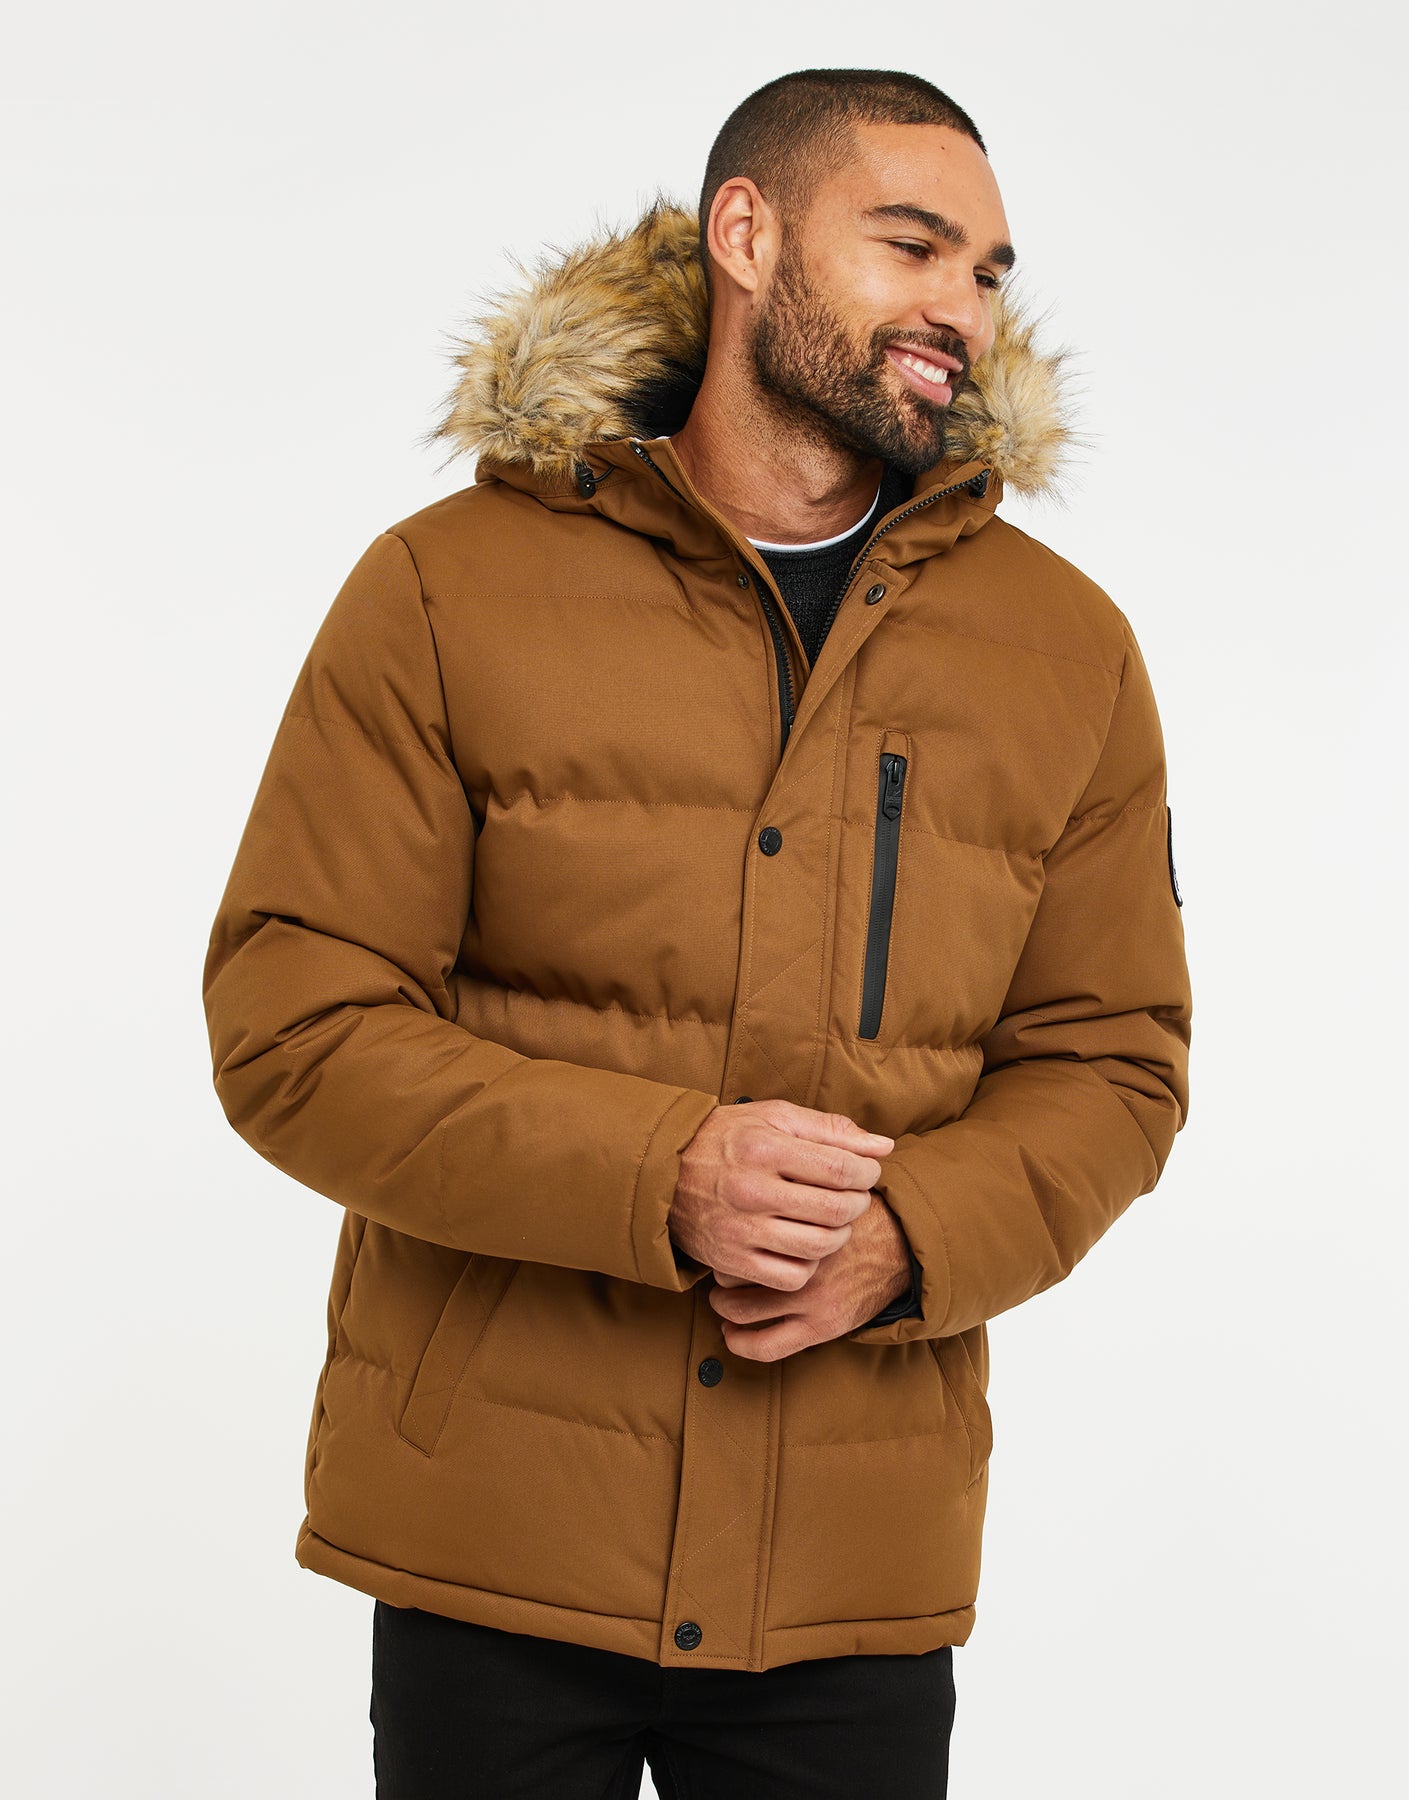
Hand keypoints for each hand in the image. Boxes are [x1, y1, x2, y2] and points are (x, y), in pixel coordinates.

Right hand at [668, 1100, 893, 1288]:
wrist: (662, 1173)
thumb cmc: (725, 1139)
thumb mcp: (773, 1118)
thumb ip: (830, 1130)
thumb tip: (884, 1146)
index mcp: (764, 1149)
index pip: (840, 1169)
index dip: (866, 1173)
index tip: (866, 1172)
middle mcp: (752, 1191)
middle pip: (835, 1210)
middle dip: (858, 1203)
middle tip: (853, 1196)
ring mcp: (740, 1230)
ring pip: (818, 1246)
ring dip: (839, 1235)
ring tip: (833, 1221)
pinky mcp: (731, 1260)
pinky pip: (790, 1277)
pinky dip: (808, 1265)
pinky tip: (806, 1246)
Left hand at [707, 1189, 911, 1361]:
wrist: (902, 1248)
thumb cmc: (857, 1214)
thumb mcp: (827, 1187)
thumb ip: (791, 1184)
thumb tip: (748, 1170)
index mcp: (798, 1222)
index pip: (738, 1230)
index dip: (725, 1236)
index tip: (725, 1239)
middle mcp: (802, 1260)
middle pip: (731, 1268)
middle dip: (719, 1272)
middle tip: (720, 1272)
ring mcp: (811, 1297)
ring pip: (740, 1309)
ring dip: (724, 1308)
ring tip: (722, 1303)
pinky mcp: (822, 1327)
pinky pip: (766, 1346)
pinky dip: (741, 1343)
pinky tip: (732, 1334)